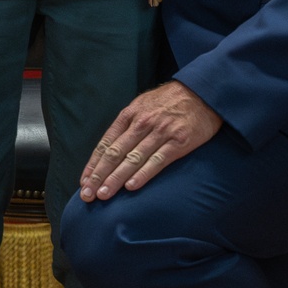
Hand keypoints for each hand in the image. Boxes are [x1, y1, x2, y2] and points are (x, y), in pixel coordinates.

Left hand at [79, 82, 221, 200]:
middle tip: (88, 194)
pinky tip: (131, 186)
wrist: (203, 92)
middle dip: (99, 176)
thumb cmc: (171, 101)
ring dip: (116, 179)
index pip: (106, 143)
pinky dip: (143, 174)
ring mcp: (161, 132)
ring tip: (104, 194)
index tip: (84, 181)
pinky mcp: (179, 142)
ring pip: (133, 159)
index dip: (94, 164)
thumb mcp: (144, 104)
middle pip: (115, 153)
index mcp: (130, 114)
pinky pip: (157, 161)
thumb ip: (128, 124)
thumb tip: (111, 146)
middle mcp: (142, 123)